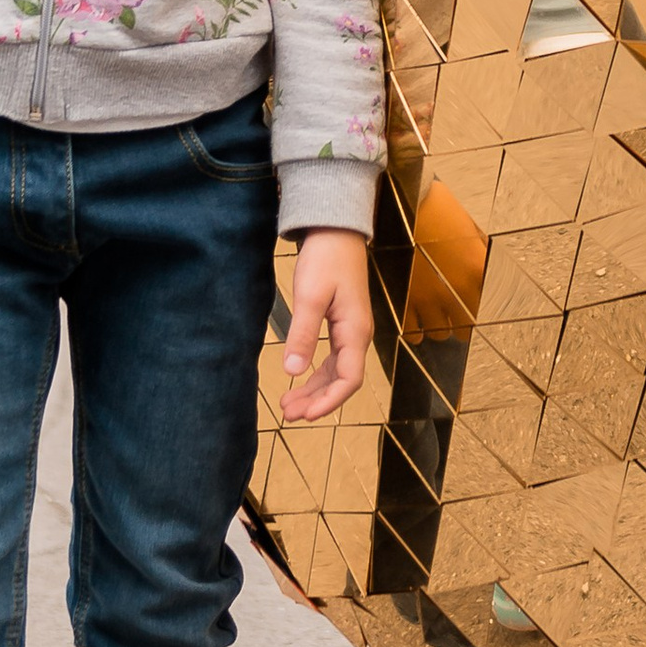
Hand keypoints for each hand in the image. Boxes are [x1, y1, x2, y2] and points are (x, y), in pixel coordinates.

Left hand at [278, 230, 372, 422]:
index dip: (329, 401)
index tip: (306, 416)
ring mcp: (351, 329)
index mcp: (355, 331)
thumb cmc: (325, 259)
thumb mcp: (310, 296)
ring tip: (288, 404)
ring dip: (315, 389)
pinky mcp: (342, 323)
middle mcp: (358, 335)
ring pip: (336, 370)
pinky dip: (317, 372)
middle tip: (288, 413)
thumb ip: (303, 335)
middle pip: (342, 379)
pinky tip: (300, 378)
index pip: (349, 379)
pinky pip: (333, 357)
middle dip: (317, 400)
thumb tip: (293, 372)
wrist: (335, 231)